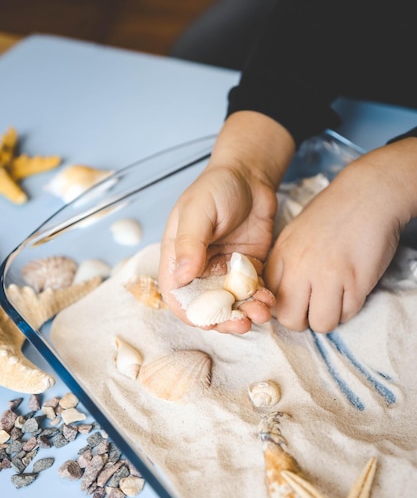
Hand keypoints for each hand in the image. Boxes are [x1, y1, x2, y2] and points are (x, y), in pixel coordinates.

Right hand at [158, 112, 294, 333]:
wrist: (250, 174)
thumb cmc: (216, 187)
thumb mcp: (198, 210)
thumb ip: (190, 242)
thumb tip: (182, 276)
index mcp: (180, 260)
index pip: (179, 298)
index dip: (193, 315)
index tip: (211, 322)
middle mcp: (201, 271)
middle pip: (208, 308)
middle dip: (225, 320)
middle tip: (243, 322)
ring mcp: (226, 272)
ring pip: (233, 304)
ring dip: (246, 313)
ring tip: (262, 310)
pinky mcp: (249, 270)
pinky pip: (253, 293)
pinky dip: (261, 300)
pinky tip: (270, 299)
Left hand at [264, 138, 416, 331]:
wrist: (367, 194)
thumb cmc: (331, 214)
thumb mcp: (294, 235)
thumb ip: (284, 265)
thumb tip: (280, 296)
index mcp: (282, 256)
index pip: (269, 300)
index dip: (283, 305)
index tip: (296, 300)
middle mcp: (300, 268)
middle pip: (290, 319)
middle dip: (303, 320)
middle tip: (315, 307)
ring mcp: (328, 276)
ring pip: (320, 324)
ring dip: (329, 318)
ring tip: (335, 299)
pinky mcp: (356, 282)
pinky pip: (347, 314)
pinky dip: (350, 308)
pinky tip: (351, 289)